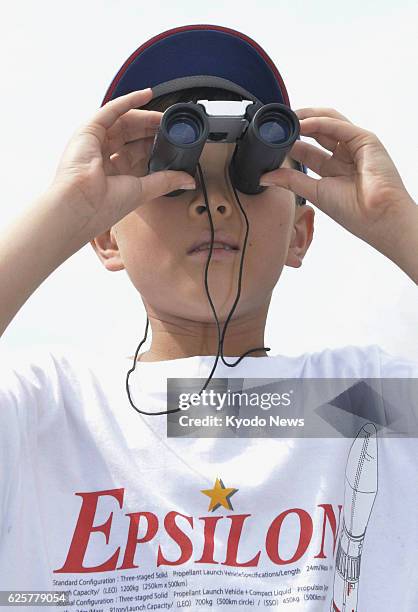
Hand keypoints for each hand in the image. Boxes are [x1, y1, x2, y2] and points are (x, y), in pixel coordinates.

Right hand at [50, 88, 195, 238]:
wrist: (80, 205)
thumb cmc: (102, 205)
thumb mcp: (142, 190)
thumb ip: (166, 181)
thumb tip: (188, 180)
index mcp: (113, 173)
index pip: (137, 152)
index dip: (154, 144)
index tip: (172, 141)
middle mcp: (103, 156)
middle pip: (131, 135)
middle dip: (152, 129)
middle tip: (171, 126)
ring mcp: (95, 142)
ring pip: (124, 121)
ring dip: (146, 116)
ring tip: (164, 116)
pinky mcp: (89, 130)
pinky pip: (112, 109)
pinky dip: (130, 101)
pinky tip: (146, 95)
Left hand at [260, 107, 414, 255]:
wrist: (377, 218)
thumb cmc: (355, 212)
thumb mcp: (314, 192)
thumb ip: (290, 181)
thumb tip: (265, 177)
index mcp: (334, 170)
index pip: (308, 150)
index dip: (289, 143)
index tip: (271, 140)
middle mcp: (345, 156)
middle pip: (317, 131)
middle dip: (296, 125)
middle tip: (277, 123)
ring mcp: (355, 146)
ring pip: (328, 122)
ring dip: (306, 117)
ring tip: (286, 117)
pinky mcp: (365, 140)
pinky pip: (338, 125)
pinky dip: (319, 122)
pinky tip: (302, 124)